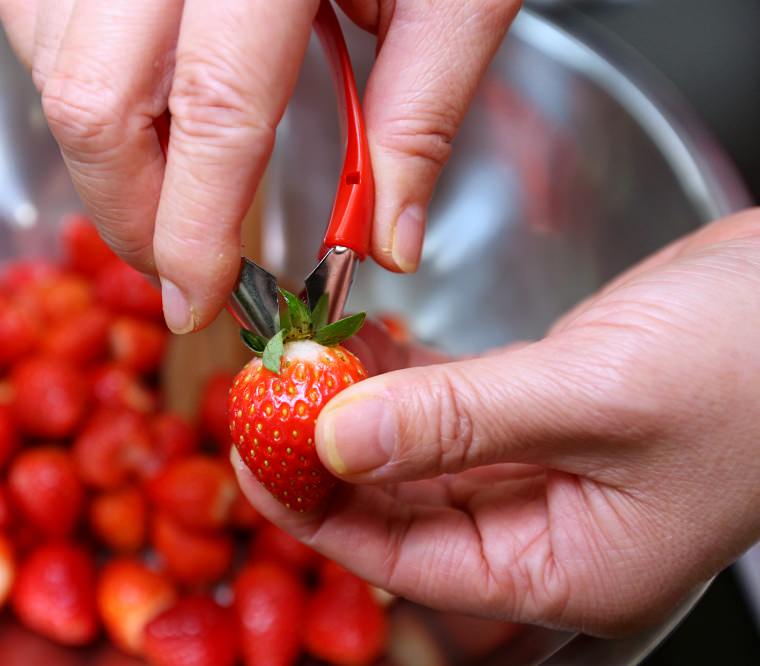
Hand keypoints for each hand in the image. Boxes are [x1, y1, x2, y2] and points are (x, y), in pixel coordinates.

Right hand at [0, 0, 520, 331]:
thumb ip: (422, 111)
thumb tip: (389, 236)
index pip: (213, 110)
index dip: (195, 227)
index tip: (201, 298)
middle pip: (88, 97)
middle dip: (126, 210)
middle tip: (176, 262)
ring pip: (47, 57)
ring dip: (100, 145)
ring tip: (174, 173)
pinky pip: (36, 12)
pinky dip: (74, 75)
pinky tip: (139, 95)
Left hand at [234, 207, 759, 635]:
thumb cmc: (752, 361)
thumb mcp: (592, 396)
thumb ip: (456, 420)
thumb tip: (335, 439)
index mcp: (565, 568)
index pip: (406, 560)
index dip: (318, 513)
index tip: (254, 454)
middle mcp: (550, 531)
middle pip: (405, 509)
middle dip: (329, 457)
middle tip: (264, 401)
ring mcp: (550, 471)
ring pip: (424, 456)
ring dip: (362, 414)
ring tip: (299, 368)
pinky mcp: (552, 414)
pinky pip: (456, 413)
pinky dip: (409, 385)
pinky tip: (366, 352)